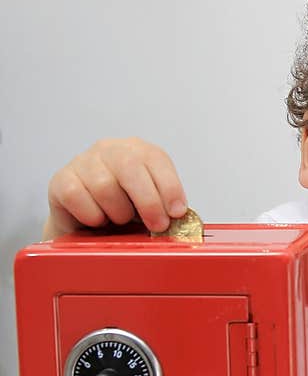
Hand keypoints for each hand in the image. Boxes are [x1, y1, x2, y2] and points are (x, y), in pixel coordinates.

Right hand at [43, 137, 187, 240]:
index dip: (169, 187)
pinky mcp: (61, 180)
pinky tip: (98, 219)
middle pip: (130, 168)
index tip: (176, 212)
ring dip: (119, 212)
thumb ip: (166, 207)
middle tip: (157, 225)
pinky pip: (77, 197)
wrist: (86, 223)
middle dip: (149, 202)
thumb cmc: (125, 210)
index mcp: (139, 151)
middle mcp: (110, 149)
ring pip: (105, 186)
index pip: (156, 159)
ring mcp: (83, 162)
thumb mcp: (152, 204)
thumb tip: (178, 216)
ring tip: (120, 219)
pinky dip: (92, 215)